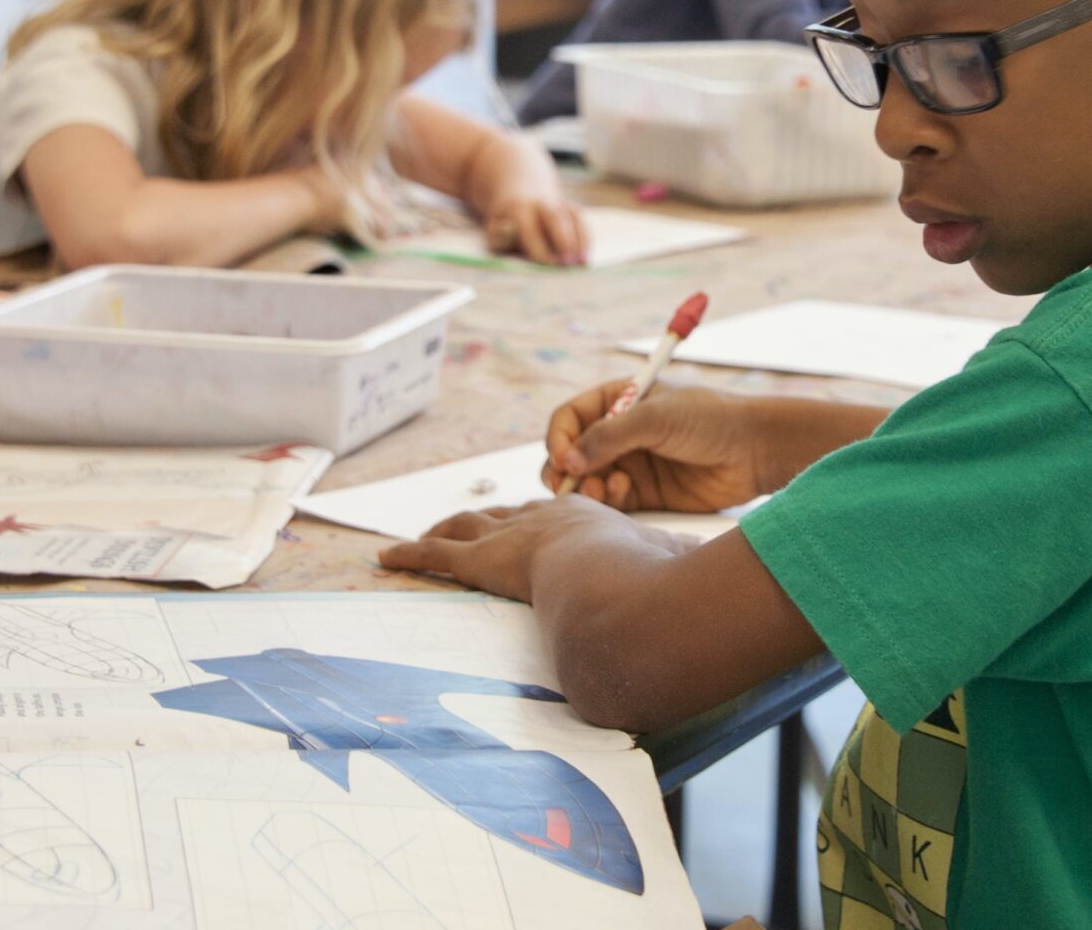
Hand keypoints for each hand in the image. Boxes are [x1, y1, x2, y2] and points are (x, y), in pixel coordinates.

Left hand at [378, 495, 676, 599]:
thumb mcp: (667, 564)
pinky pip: (435, 556)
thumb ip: (677, 564)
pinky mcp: (481, 562)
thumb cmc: (647, 576)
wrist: (614, 578)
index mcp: (582, 519)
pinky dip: (409, 555)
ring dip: (439, 532)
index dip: (533, 519)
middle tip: (463, 523)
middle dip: (481, 518)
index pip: (549, 516)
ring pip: (462, 528)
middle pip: (500, 514)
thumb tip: (706, 575)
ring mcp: (508, 537)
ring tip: (417, 539)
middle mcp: (540, 519)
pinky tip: (386, 558)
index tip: (526, 524)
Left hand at [483, 194, 587, 266]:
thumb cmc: (508, 224)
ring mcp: (559, 204)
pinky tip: (587, 257)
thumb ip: (500, 235)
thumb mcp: (495, 230)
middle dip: (562, 240)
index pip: (530, 228)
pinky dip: (587, 238)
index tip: (547, 264)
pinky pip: (582, 221)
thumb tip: (511, 230)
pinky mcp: (572, 208)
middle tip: (567, 263)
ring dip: (580, 240)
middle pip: (555, 218)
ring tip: (582, 262)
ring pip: (573, 217)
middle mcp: (542, 204)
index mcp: (519, 210)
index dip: (538, 246)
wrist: (522, 193)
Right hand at [544, 381, 766, 511]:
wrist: (755, 451)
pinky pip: (610, 501)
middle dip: (564, 470)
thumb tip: (566, 460)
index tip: (562, 458)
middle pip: (570, 453)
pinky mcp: (645, 494)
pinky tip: (620, 492)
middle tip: (569, 484)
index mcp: (619, 401)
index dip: (558, 438)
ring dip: (585, 487)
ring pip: (586, 481)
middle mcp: (619, 433)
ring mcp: (631, 464)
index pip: (570, 418)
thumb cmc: (710, 420)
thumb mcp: (656, 418)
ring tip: (603, 489)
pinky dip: (606, 500)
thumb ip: (608, 436)